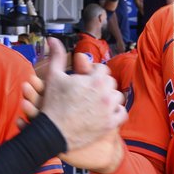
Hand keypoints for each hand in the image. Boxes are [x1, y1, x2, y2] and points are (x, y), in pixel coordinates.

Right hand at [26, 40, 125, 164]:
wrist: (52, 133)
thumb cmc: (52, 104)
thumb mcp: (53, 76)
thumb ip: (57, 56)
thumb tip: (53, 40)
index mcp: (95, 80)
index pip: (102, 69)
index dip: (93, 73)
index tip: (85, 79)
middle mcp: (106, 94)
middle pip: (111, 82)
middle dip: (101, 85)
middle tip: (88, 91)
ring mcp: (109, 110)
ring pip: (117, 97)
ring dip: (109, 98)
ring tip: (96, 102)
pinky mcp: (110, 124)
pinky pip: (122, 113)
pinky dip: (116, 112)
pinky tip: (105, 112)